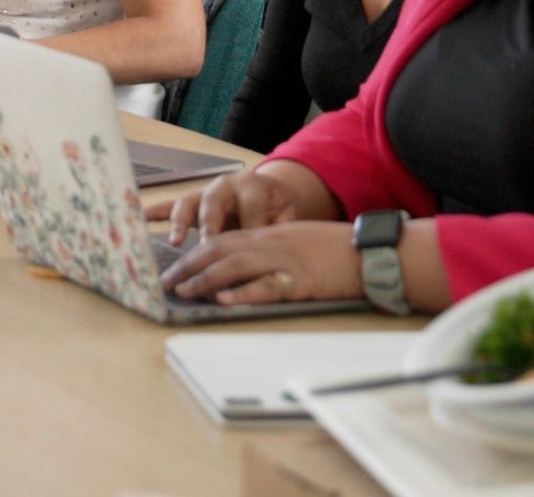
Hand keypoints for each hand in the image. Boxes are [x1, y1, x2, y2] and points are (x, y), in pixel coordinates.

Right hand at [145, 169, 300, 246]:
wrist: (269, 194)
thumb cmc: (277, 210)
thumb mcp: (287, 216)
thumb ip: (281, 231)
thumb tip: (275, 254)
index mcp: (254, 186)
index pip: (251, 205)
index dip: (251, 225)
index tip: (249, 248)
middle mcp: (225, 185)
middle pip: (213, 200)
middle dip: (210, 223)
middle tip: (208, 244)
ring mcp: (205, 193)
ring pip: (188, 202)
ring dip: (180, 222)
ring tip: (175, 241)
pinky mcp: (191, 204)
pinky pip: (169, 207)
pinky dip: (154, 212)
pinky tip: (139, 220)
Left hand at [157, 221, 360, 305]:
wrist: (368, 250)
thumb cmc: (334, 247)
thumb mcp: (294, 241)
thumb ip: (267, 249)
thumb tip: (242, 267)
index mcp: (266, 234)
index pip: (220, 239)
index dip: (193, 253)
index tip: (173, 267)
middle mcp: (268, 243)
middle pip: (218, 249)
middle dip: (188, 266)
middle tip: (165, 282)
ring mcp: (282, 260)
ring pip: (234, 265)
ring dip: (204, 278)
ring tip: (183, 290)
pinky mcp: (300, 280)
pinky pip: (266, 286)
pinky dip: (243, 293)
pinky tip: (223, 299)